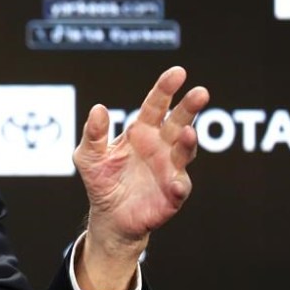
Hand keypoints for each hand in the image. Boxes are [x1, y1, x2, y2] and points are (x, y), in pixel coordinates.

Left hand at [72, 66, 209, 289]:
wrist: (109, 217)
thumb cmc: (102, 181)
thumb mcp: (88, 156)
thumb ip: (93, 134)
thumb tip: (98, 108)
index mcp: (141, 132)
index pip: (155, 106)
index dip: (166, 89)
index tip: (178, 73)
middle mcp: (160, 146)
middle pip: (178, 122)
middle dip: (189, 108)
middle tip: (200, 92)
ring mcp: (170, 168)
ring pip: (184, 151)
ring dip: (187, 142)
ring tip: (187, 134)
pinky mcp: (173, 193)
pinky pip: (180, 187)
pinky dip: (179, 183)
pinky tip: (175, 182)